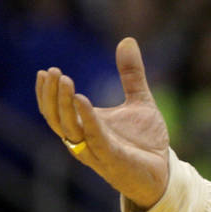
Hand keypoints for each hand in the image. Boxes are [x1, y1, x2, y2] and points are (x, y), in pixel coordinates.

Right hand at [36, 37, 170, 209]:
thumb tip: (127, 40)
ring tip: (65, 81)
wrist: (164, 172)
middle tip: (53, 72)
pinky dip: (87, 119)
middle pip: (56, 118)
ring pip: (69, 128)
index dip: (47, 93)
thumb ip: (132, 73)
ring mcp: (95, 150)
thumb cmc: (146, 141)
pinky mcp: (111, 157)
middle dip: (52, 95)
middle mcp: (84, 139)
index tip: (46, 71)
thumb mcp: (140, 100)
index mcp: (86, 126)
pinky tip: (82, 100)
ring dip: (64, 105)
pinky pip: (94, 138)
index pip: (56, 111)